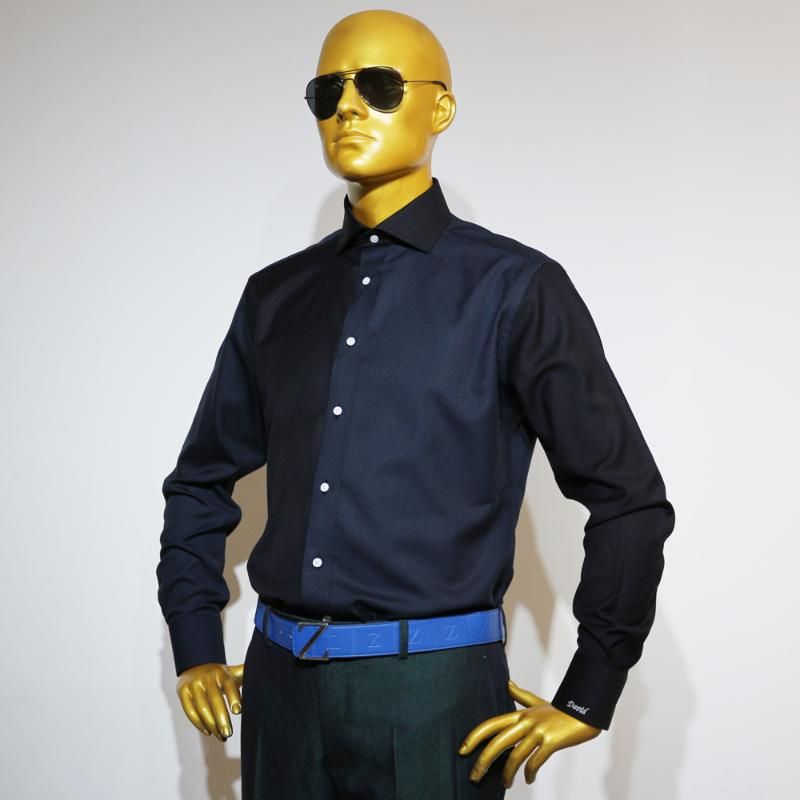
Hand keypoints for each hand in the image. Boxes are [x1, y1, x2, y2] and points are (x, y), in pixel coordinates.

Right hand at [176, 662, 244, 741]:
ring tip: (221, 736)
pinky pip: (190, 711)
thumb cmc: (220, 675)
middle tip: (229, 733)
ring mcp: (194, 685)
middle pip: (215, 700)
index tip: (238, 711)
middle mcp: (207, 678)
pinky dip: (199, 723)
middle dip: (222, 718)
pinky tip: (208, 732)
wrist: (195, 665)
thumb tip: (266, 672)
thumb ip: (246, 674)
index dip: (234, 697)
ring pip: (202, 708)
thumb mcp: (233, 672)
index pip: (228, 685)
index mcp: (222, 673)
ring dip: (211, 725)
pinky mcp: (183, 692)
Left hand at [457, 677, 601, 787]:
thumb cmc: (559, 710)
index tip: (463, 750)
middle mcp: (526, 722)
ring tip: (505, 784)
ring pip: (515, 756)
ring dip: (507, 773)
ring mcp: (538, 732)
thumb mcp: (536, 702)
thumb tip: (507, 683)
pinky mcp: (551, 742)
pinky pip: (535, 761)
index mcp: (520, 714)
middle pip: (498, 742)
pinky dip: (530, 772)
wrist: (583, 711)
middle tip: (474, 776)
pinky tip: (528, 779)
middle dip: (483, 761)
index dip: (475, 736)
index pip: (491, 724)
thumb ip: (520, 695)